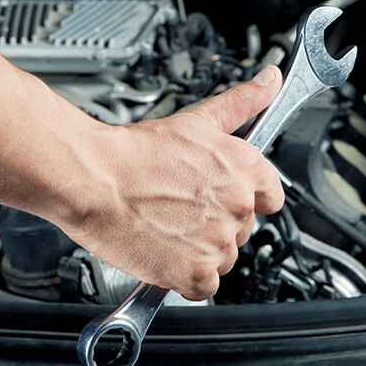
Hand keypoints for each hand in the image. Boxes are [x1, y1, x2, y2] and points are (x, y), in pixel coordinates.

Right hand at [66, 66, 284, 300]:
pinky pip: (203, 285)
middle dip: (216, 224)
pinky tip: (164, 252)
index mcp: (246, 169)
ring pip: (223, 258)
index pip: (271, 197)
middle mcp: (239, 206)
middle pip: (242, 229)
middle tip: (181, 209)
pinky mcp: (195, 272)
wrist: (93, 177)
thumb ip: (243, 102)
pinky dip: (184, 277)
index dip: (245, 199)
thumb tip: (271, 80)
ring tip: (167, 228)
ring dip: (200, 251)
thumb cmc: (136, 152)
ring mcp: (218, 242)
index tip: (223, 199)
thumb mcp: (198, 119)